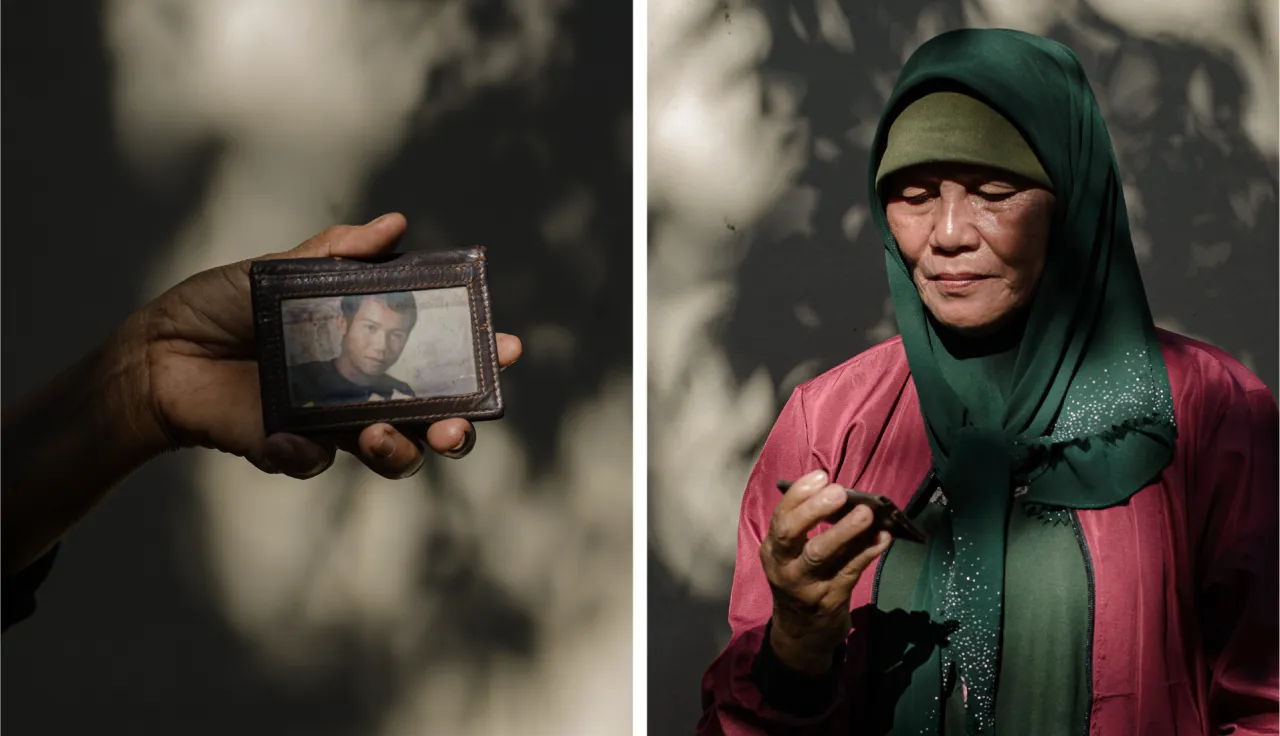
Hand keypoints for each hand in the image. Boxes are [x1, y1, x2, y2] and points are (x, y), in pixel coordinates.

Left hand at [125, 212, 521, 478]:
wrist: (159, 348)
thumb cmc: (224, 306)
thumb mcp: (284, 271)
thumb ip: (339, 254)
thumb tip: (395, 224)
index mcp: (371, 347)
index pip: (439, 358)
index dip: (479, 358)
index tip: (507, 349)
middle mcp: (362, 390)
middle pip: (431, 421)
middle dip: (457, 429)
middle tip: (456, 427)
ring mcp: (330, 424)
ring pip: (389, 454)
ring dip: (399, 452)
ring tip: (382, 437)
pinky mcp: (289, 449)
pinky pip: (312, 462)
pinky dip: (303, 453)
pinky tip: (284, 437)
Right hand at [759, 470, 892, 675]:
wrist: (801, 635)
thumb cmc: (801, 582)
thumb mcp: (792, 558)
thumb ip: (809, 530)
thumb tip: (844, 496)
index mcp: (773, 551)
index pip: (780, 517)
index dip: (799, 495)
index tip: (820, 476)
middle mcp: (783, 568)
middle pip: (791, 534)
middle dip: (814, 510)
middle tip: (838, 492)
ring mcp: (805, 586)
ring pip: (821, 554)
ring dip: (845, 531)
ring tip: (866, 513)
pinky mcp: (830, 600)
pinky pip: (851, 571)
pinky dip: (868, 551)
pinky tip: (883, 537)